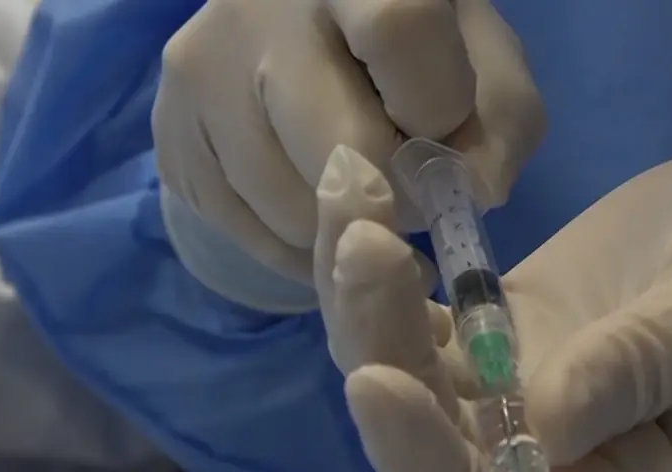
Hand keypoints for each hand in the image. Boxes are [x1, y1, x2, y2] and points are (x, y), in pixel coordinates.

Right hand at [153, 0, 544, 310]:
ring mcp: (200, 70)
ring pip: (292, 209)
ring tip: (360, 189)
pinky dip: (300, 247)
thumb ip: (501, 119)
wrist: (299, 26)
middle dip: (396, 194)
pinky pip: (247, 234)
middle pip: (340, 147)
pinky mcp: (170, 134)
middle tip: (406, 183)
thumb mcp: (480, 56)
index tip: (441, 127)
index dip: (436, 106)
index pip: (399, 28)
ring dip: (346, 229)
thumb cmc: (412, 45)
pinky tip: (319, 208)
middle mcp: (256, 7)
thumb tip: (470, 193)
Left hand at [314, 140, 671, 471]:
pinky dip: (388, 273)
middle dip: (379, 355)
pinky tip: (363, 200)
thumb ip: (649, 369)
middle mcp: (566, 457)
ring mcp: (534, 391)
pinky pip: (430, 319)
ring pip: (419, 377)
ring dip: (367, 306)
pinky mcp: (516, 329)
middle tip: (361, 244)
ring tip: (349, 200)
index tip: (376, 381)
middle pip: (440, 445)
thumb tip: (543, 428)